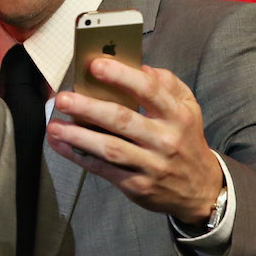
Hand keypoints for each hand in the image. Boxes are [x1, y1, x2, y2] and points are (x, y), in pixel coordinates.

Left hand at [47, 57, 222, 224]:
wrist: (201, 189)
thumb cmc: (185, 139)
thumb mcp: (188, 108)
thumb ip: (168, 84)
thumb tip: (141, 66)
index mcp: (177, 115)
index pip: (149, 90)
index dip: (121, 76)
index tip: (95, 66)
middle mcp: (166, 139)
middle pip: (123, 120)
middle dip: (90, 107)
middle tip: (64, 98)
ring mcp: (151, 164)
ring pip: (110, 148)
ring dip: (78, 136)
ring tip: (54, 126)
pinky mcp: (137, 185)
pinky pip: (104, 169)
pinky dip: (79, 157)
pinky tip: (61, 145)